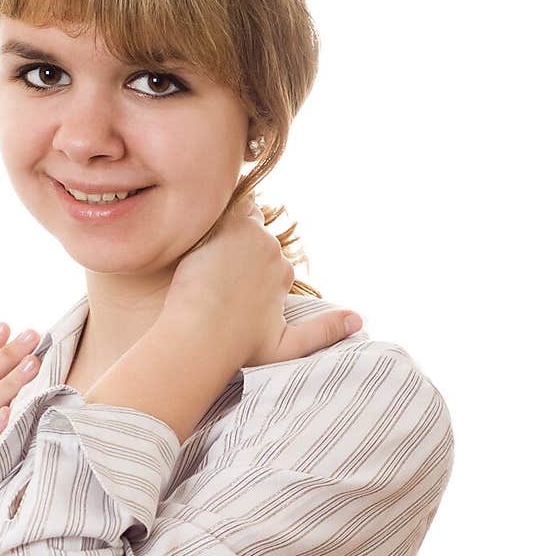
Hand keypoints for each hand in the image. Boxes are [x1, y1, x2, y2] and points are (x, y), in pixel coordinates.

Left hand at [163, 189, 361, 369]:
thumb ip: (322, 332)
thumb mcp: (288, 347)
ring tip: (202, 251)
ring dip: (225, 229)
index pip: (266, 258)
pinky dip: (214, 214)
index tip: (225, 281)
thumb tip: (359, 320)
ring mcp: (250, 236)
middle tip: (209, 265)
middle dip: (235, 247)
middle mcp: (272, 252)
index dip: (245, 266)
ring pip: (238, 219)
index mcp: (283, 274)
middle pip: (252, 236)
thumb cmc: (238, 349)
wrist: (202, 338)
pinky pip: (223, 207)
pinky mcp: (225, 226)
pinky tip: (197, 233)